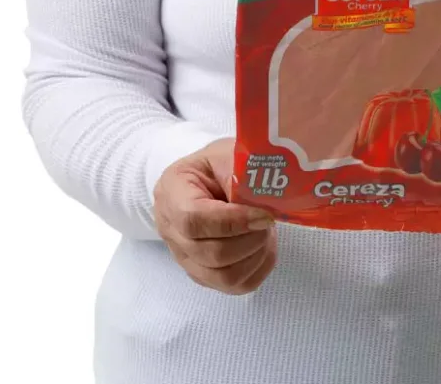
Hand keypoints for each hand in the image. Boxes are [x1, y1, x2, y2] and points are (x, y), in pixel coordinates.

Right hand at [153, 138, 277, 294]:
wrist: (206, 180)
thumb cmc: (217, 165)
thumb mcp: (228, 154)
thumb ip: (244, 173)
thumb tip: (269, 202)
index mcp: (171, 193)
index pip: (194, 220)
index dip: (234, 222)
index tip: (264, 214)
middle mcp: (171, 231)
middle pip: (212, 253)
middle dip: (251, 239)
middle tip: (268, 219)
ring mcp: (185, 258)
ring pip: (225, 276)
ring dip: (256, 255)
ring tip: (266, 232)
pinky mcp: (204, 274)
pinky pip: (236, 286)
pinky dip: (259, 268)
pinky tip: (264, 246)